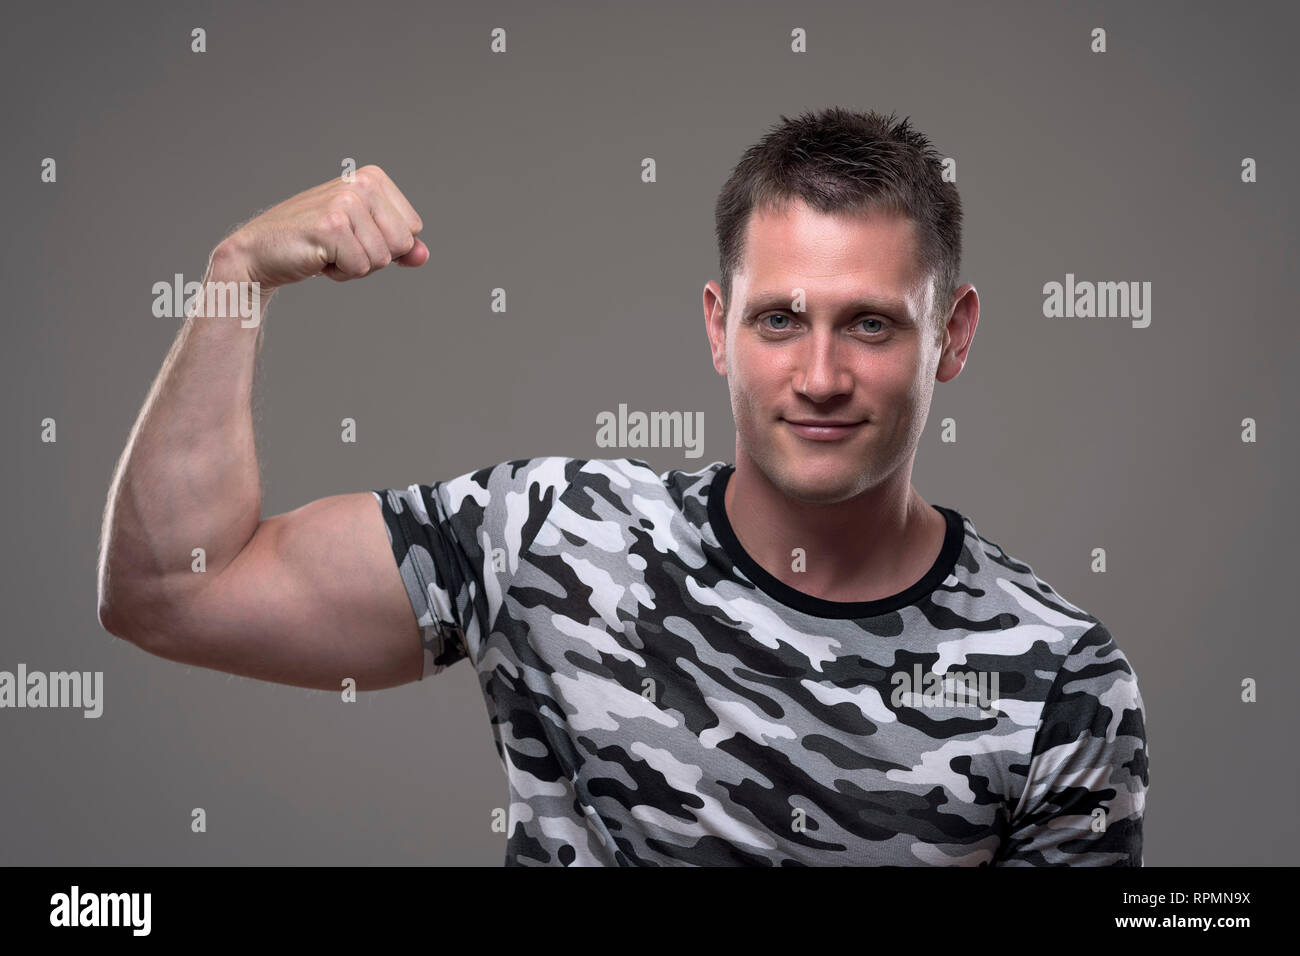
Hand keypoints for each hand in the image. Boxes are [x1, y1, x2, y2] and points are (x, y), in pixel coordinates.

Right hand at [213, 165, 427, 289]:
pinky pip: (360, 268)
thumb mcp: (363, 239)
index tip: (353, 236)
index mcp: (373, 179)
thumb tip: (423, 255)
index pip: (413, 230)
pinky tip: (317, 257)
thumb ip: (398, 246)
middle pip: (402, 245)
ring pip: (381, 260)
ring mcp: (346, 203)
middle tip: (338, 246)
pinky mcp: (332, 226)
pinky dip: (340, 273)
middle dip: (373, 257)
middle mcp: (362, 183)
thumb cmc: (314, 243)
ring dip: (354, 266)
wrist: (261, 252)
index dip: (385, 245)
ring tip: (327, 250)